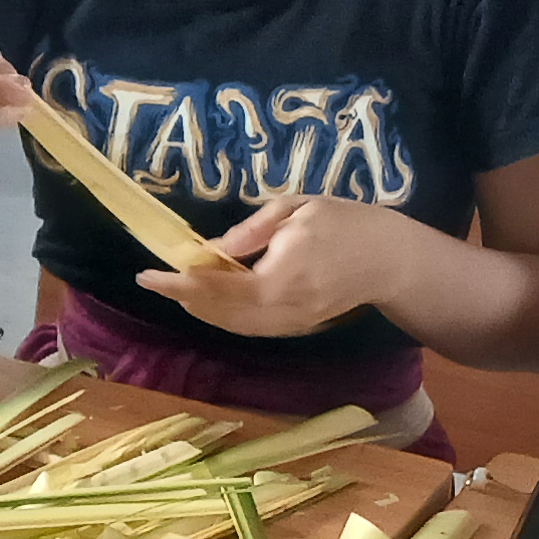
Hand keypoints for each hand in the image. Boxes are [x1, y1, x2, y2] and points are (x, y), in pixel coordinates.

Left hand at [140, 191, 426, 340]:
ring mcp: (292, 324)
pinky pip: (252, 329)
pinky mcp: (298, 329)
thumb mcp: (295, 210)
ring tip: (178, 290)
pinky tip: (210, 302)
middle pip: (221, 314)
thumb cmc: (344, 223)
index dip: (179, 283)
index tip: (148, 274)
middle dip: (186, 299)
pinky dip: (225, 318)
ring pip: (235, 326)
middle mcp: (284, 310)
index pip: (218, 287)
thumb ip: (250, 233)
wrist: (390, 259)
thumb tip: (207, 252)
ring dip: (202, 311)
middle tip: (158, 280)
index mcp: (282, 277)